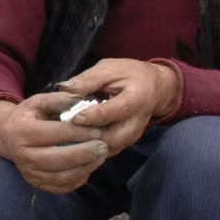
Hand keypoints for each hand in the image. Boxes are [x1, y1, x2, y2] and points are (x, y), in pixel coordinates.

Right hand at [0, 92, 108, 194]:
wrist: (6, 135)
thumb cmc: (28, 116)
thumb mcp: (38, 101)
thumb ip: (59, 99)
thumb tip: (82, 102)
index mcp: (21, 130)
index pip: (54, 134)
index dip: (78, 133)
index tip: (97, 130)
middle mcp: (22, 154)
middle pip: (57, 159)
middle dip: (84, 154)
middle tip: (103, 146)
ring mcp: (28, 171)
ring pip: (61, 177)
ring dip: (85, 168)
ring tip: (100, 156)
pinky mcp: (35, 183)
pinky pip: (61, 187)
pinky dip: (78, 180)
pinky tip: (89, 167)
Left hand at [57, 59, 179, 157]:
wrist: (155, 87)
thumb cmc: (129, 74)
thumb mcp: (109, 69)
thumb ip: (87, 79)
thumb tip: (63, 88)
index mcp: (137, 98)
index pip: (114, 111)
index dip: (93, 116)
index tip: (74, 118)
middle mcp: (137, 122)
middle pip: (113, 137)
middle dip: (88, 136)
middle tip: (65, 131)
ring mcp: (133, 135)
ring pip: (109, 147)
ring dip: (88, 144)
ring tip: (66, 137)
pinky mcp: (127, 142)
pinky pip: (108, 150)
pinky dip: (91, 148)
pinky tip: (74, 141)